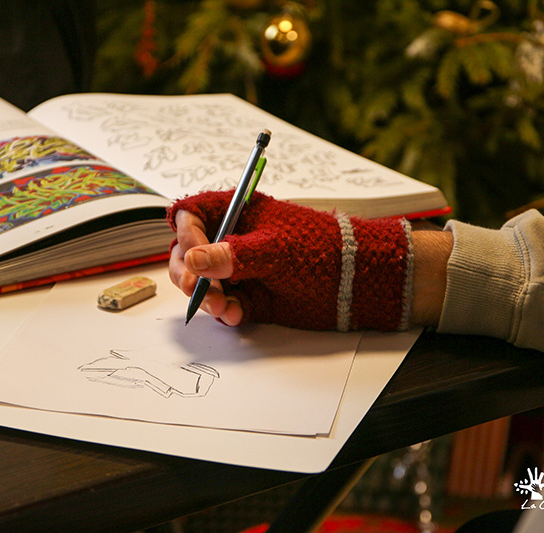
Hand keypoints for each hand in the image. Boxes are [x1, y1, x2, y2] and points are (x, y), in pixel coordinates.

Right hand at [167, 190, 419, 330]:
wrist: (357, 282)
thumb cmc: (321, 249)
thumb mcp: (273, 250)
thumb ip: (231, 256)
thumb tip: (192, 261)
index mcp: (237, 213)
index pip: (192, 216)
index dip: (186, 234)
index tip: (192, 254)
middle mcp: (232, 240)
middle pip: (188, 253)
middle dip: (189, 274)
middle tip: (198, 290)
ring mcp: (239, 271)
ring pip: (201, 284)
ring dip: (206, 297)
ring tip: (222, 307)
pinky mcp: (249, 298)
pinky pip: (224, 306)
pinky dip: (225, 312)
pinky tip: (235, 315)